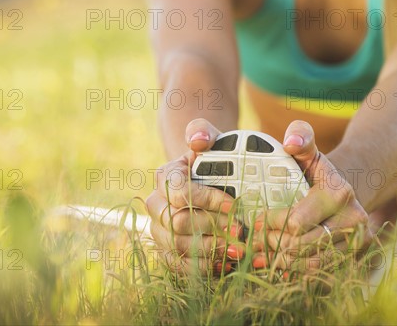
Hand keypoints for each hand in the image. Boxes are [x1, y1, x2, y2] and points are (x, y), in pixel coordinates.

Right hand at [145, 119, 241, 274]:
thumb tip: (197, 140)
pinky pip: (178, 265)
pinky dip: (203, 267)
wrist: (209, 178)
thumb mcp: (211, 138)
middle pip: (177, 222)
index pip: (179, 191)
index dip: (207, 200)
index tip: (235, 204)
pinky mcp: (167, 251)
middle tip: (240, 231)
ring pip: (177, 246)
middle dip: (211, 228)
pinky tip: (226, 263)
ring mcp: (159, 229)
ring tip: (237, 250)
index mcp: (165, 176)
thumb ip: (203, 131)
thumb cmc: (212, 157)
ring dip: (209, 250)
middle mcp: (156, 204)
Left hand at [252, 121, 372, 272]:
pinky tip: (276, 262)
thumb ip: (299, 136)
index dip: (268, 223)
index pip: (295, 222)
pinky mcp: (352, 258)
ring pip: (308, 263)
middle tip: (252, 239)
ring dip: (279, 260)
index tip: (252, 219)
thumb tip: (290, 143)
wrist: (342, 191)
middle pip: (299, 247)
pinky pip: (317, 272)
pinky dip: (293, 270)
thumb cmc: (315, 169)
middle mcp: (354, 220)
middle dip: (270, 243)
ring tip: (260, 251)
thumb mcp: (307, 148)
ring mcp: (355, 242)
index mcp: (340, 192)